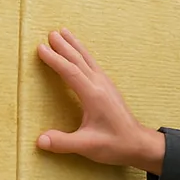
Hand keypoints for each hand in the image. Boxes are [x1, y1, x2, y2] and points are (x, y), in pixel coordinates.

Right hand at [36, 28, 164, 173]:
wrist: (139, 144)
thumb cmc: (115, 144)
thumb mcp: (87, 147)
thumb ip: (63, 143)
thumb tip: (39, 140)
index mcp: (94, 95)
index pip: (70, 72)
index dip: (55, 59)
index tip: (41, 48)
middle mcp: (100, 85)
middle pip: (79, 60)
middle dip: (64, 46)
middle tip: (51, 33)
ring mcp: (106, 84)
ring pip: (88, 59)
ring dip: (75, 45)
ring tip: (64, 32)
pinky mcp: (109, 88)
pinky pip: (93, 64)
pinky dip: (83, 54)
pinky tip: (80, 53)